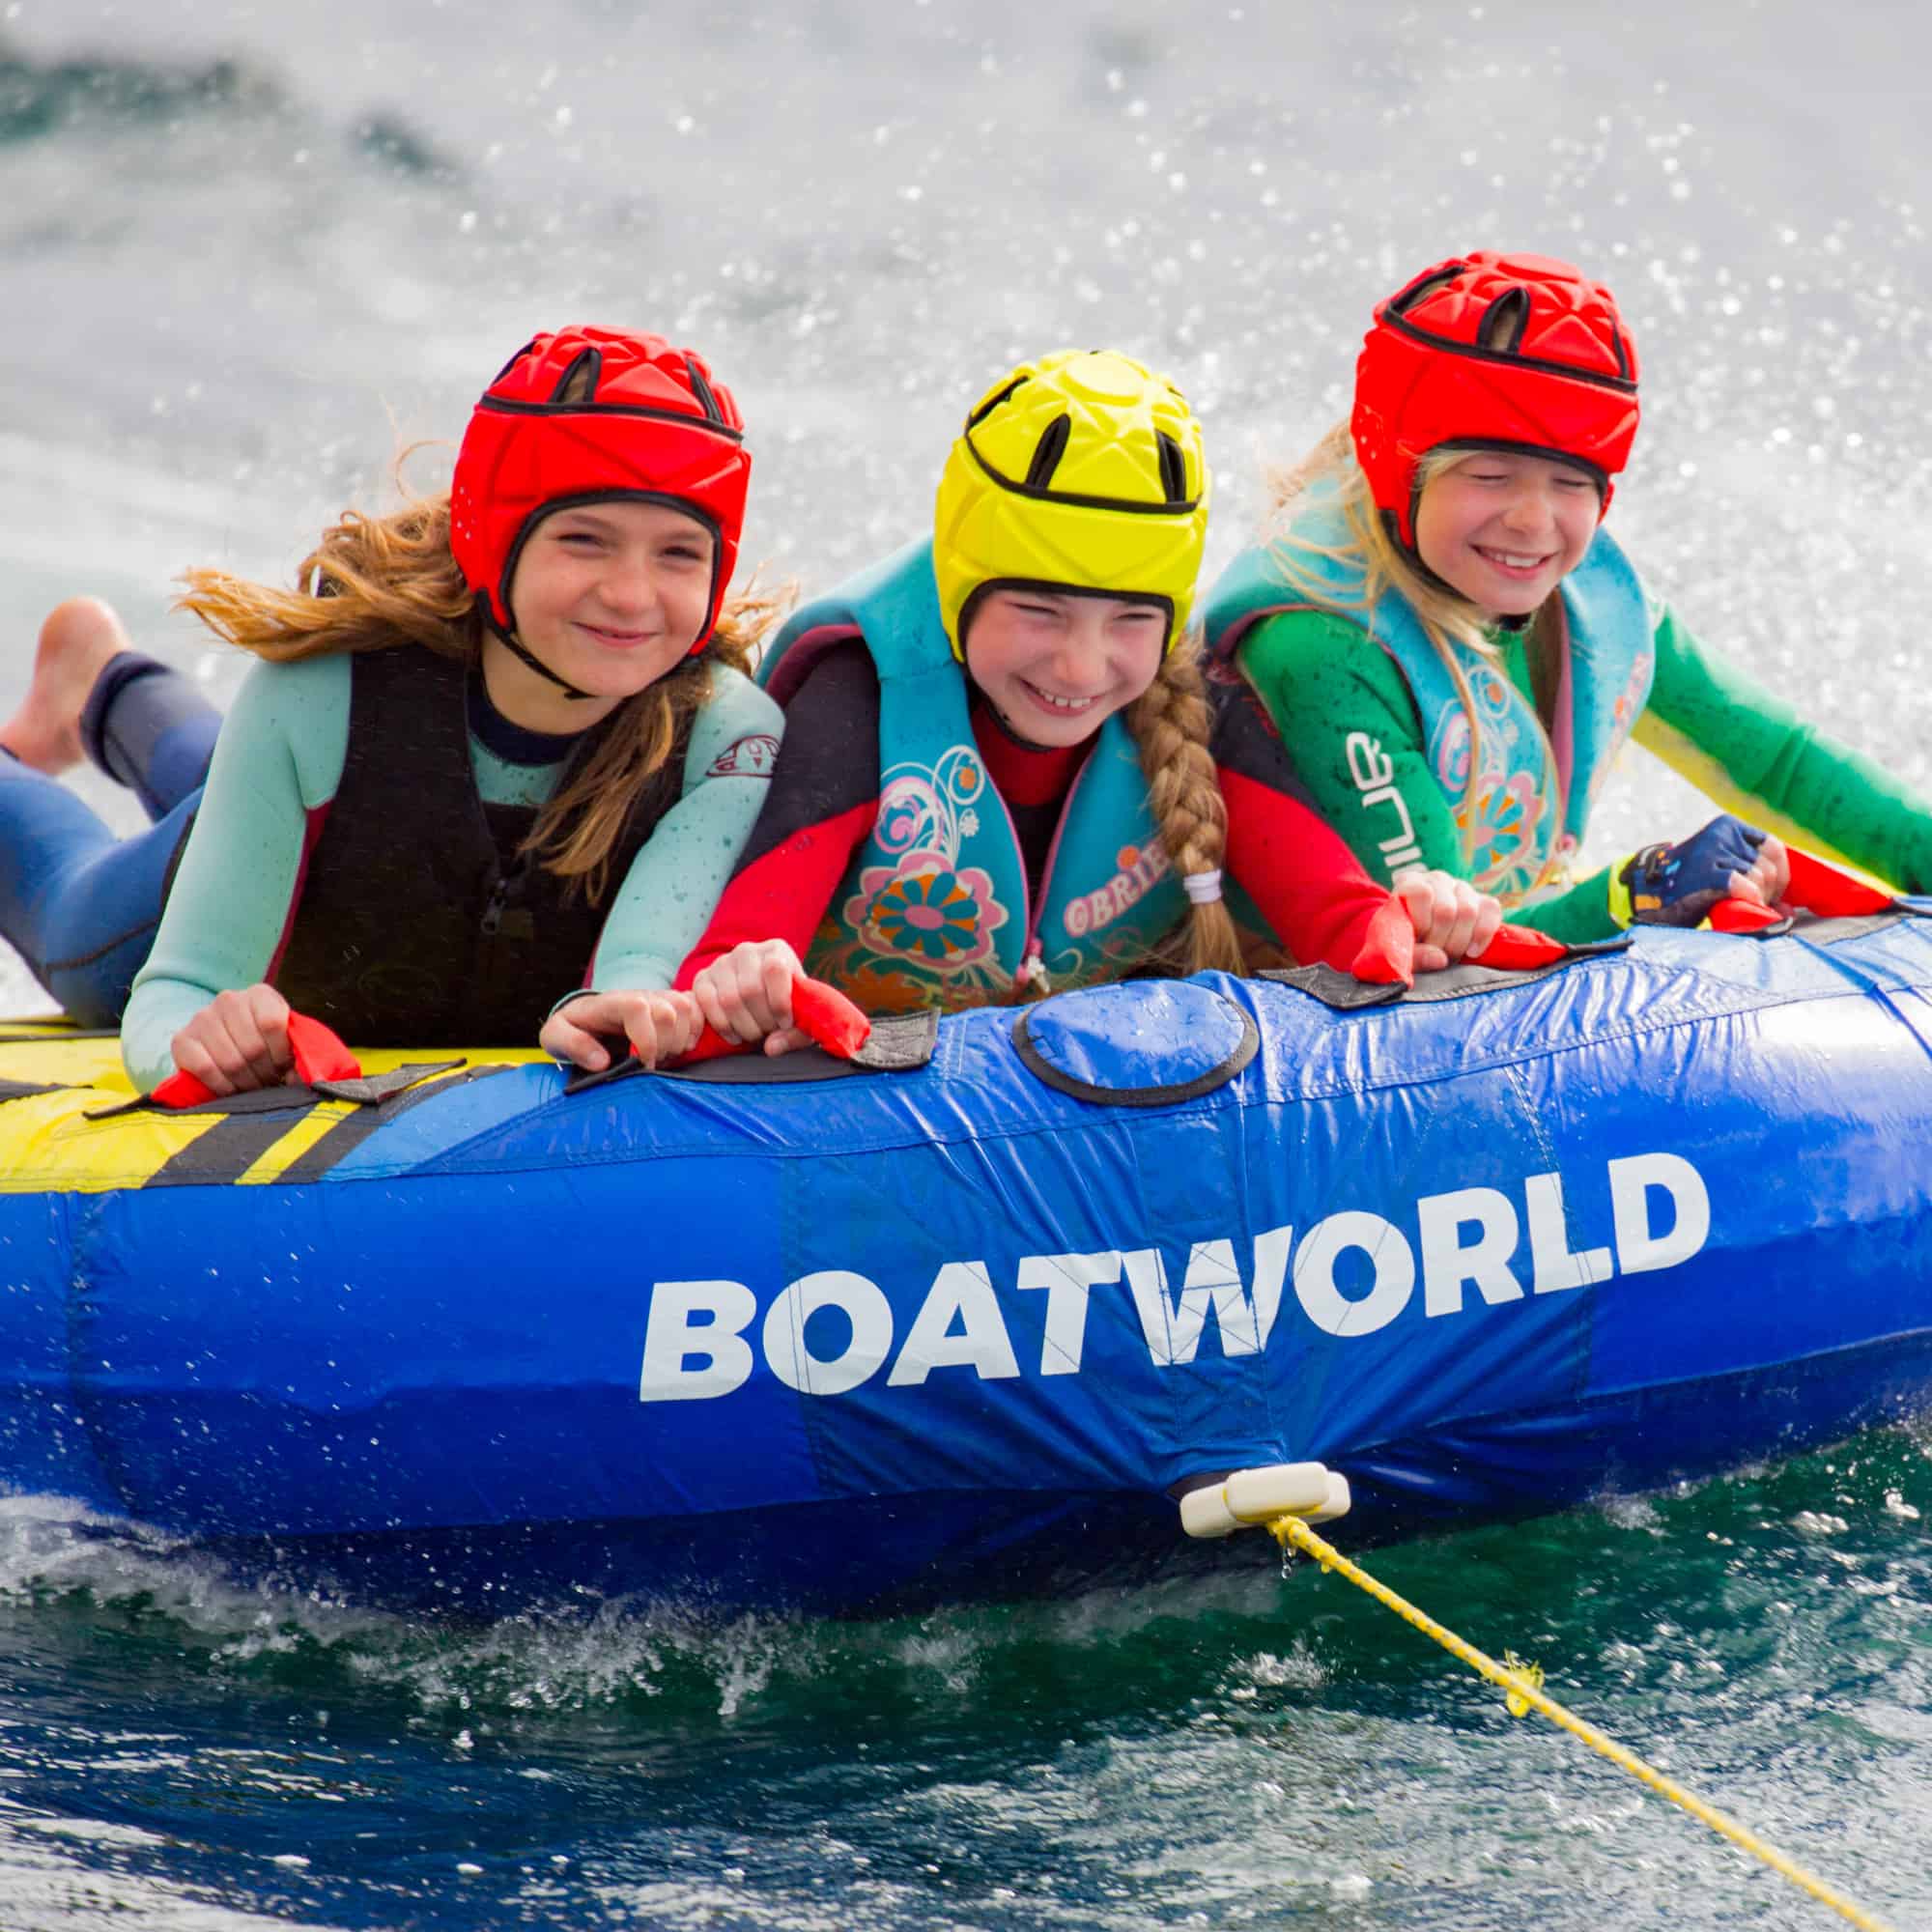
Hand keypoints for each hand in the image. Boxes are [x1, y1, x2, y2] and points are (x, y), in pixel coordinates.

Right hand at [169, 983, 294, 1096]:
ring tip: (252, 1087)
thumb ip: (297, 1052)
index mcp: (260, 994)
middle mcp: (228, 1000)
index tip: (284, 1067)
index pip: (272, 1024)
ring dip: (246, 1083)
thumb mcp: (285, 1040)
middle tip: (267, 1082)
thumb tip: (301, 1078)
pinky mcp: (181, 1040)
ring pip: (231, 1062)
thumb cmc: (264, 1045)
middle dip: (265, 1074)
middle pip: (253, 1047)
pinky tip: (231, 1090)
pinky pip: (205, 1069)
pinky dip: (222, 1086)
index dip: (281, 1054)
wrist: (223, 1046)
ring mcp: (202, 1018)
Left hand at [540, 988, 704, 1071]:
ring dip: (679, 1041)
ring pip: (687, 1011)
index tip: (641, 1064)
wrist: (587, 1017)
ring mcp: (661, 997)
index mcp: (612, 1002)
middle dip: (664, 1046)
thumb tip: (602, 1062)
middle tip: (650, 1062)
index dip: (646, 1041)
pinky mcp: (675, 1003)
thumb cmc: (572, 1029)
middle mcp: (641, 995)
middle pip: (670, 1012)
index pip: (639, 1008)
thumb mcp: (555, 1037)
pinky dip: (694, 1032)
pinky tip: (677, 1046)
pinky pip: (698, 1011)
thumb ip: (572, 1045)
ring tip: (662, 1055)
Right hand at [689, 939, 812, 1055]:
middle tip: (769, 1032)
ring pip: (729, 1000)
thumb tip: (771, 1047)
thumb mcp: (801, 1016)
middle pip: (750, 990)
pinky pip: (706, 1003)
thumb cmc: (786, 1004)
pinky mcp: (702, 979)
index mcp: (776, 950)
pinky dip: (722, 1027)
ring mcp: (721, 963)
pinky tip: (735, 1036)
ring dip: (744, 1027)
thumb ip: (796, 1034)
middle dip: (762, 1021)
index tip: (785, 1023)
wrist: (761, 995)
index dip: (780, 1001)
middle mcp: (747, 951)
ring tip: (755, 1034)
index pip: (775, 969)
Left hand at [1393, 869, 1504, 970]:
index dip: (1422, 923)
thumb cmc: (1406, 944)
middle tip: (1433, 954)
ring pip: (1469, 912)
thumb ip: (1415, 956)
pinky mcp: (1483, 900)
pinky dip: (1483, 935)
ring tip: (1448, 954)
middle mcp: (1437, 879)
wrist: (1424, 945)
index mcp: (1409, 882)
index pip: (1422, 894)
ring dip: (1459, 942)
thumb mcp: (1401, 951)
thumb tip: (1441, 959)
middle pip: (1446, 910)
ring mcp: (1462, 888)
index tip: (1418, 939)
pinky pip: (1491, 910)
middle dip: (1440, 942)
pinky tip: (1472, 951)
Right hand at [1621, 817, 1782, 926]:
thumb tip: (1790, 911)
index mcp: (1727, 826)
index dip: (1782, 873)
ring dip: (1760, 899)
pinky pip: (1742, 885)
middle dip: (1771, 891)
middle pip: (1767, 865)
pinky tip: (1741, 905)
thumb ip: (1754, 878)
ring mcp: (1711, 852)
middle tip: (1760, 905)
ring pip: (1758, 878)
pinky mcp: (1704, 872)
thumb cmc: (1690, 886)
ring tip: (1747, 907)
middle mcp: (1720, 834)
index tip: (1775, 891)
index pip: (1772, 846)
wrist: (1647, 895)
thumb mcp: (1722, 868)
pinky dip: (1749, 899)